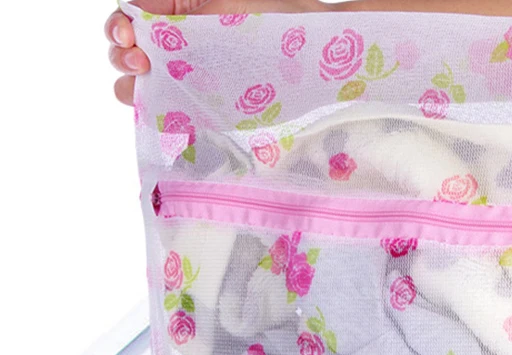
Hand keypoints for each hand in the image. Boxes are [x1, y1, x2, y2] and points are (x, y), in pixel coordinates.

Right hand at [105, 0, 321, 105]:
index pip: (131, 15)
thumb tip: (135, 8)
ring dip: (130, 81)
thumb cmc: (277, 22)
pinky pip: (168, 111)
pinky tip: (154, 106)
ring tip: (143, 81)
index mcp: (179, 9)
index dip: (119, 26)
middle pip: (127, 48)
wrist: (316, 59)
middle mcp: (178, 42)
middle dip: (121, 53)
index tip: (126, 35)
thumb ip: (178, 8)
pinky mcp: (203, 106)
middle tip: (140, 61)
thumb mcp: (221, 3)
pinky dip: (153, 109)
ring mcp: (189, 76)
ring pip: (141, 81)